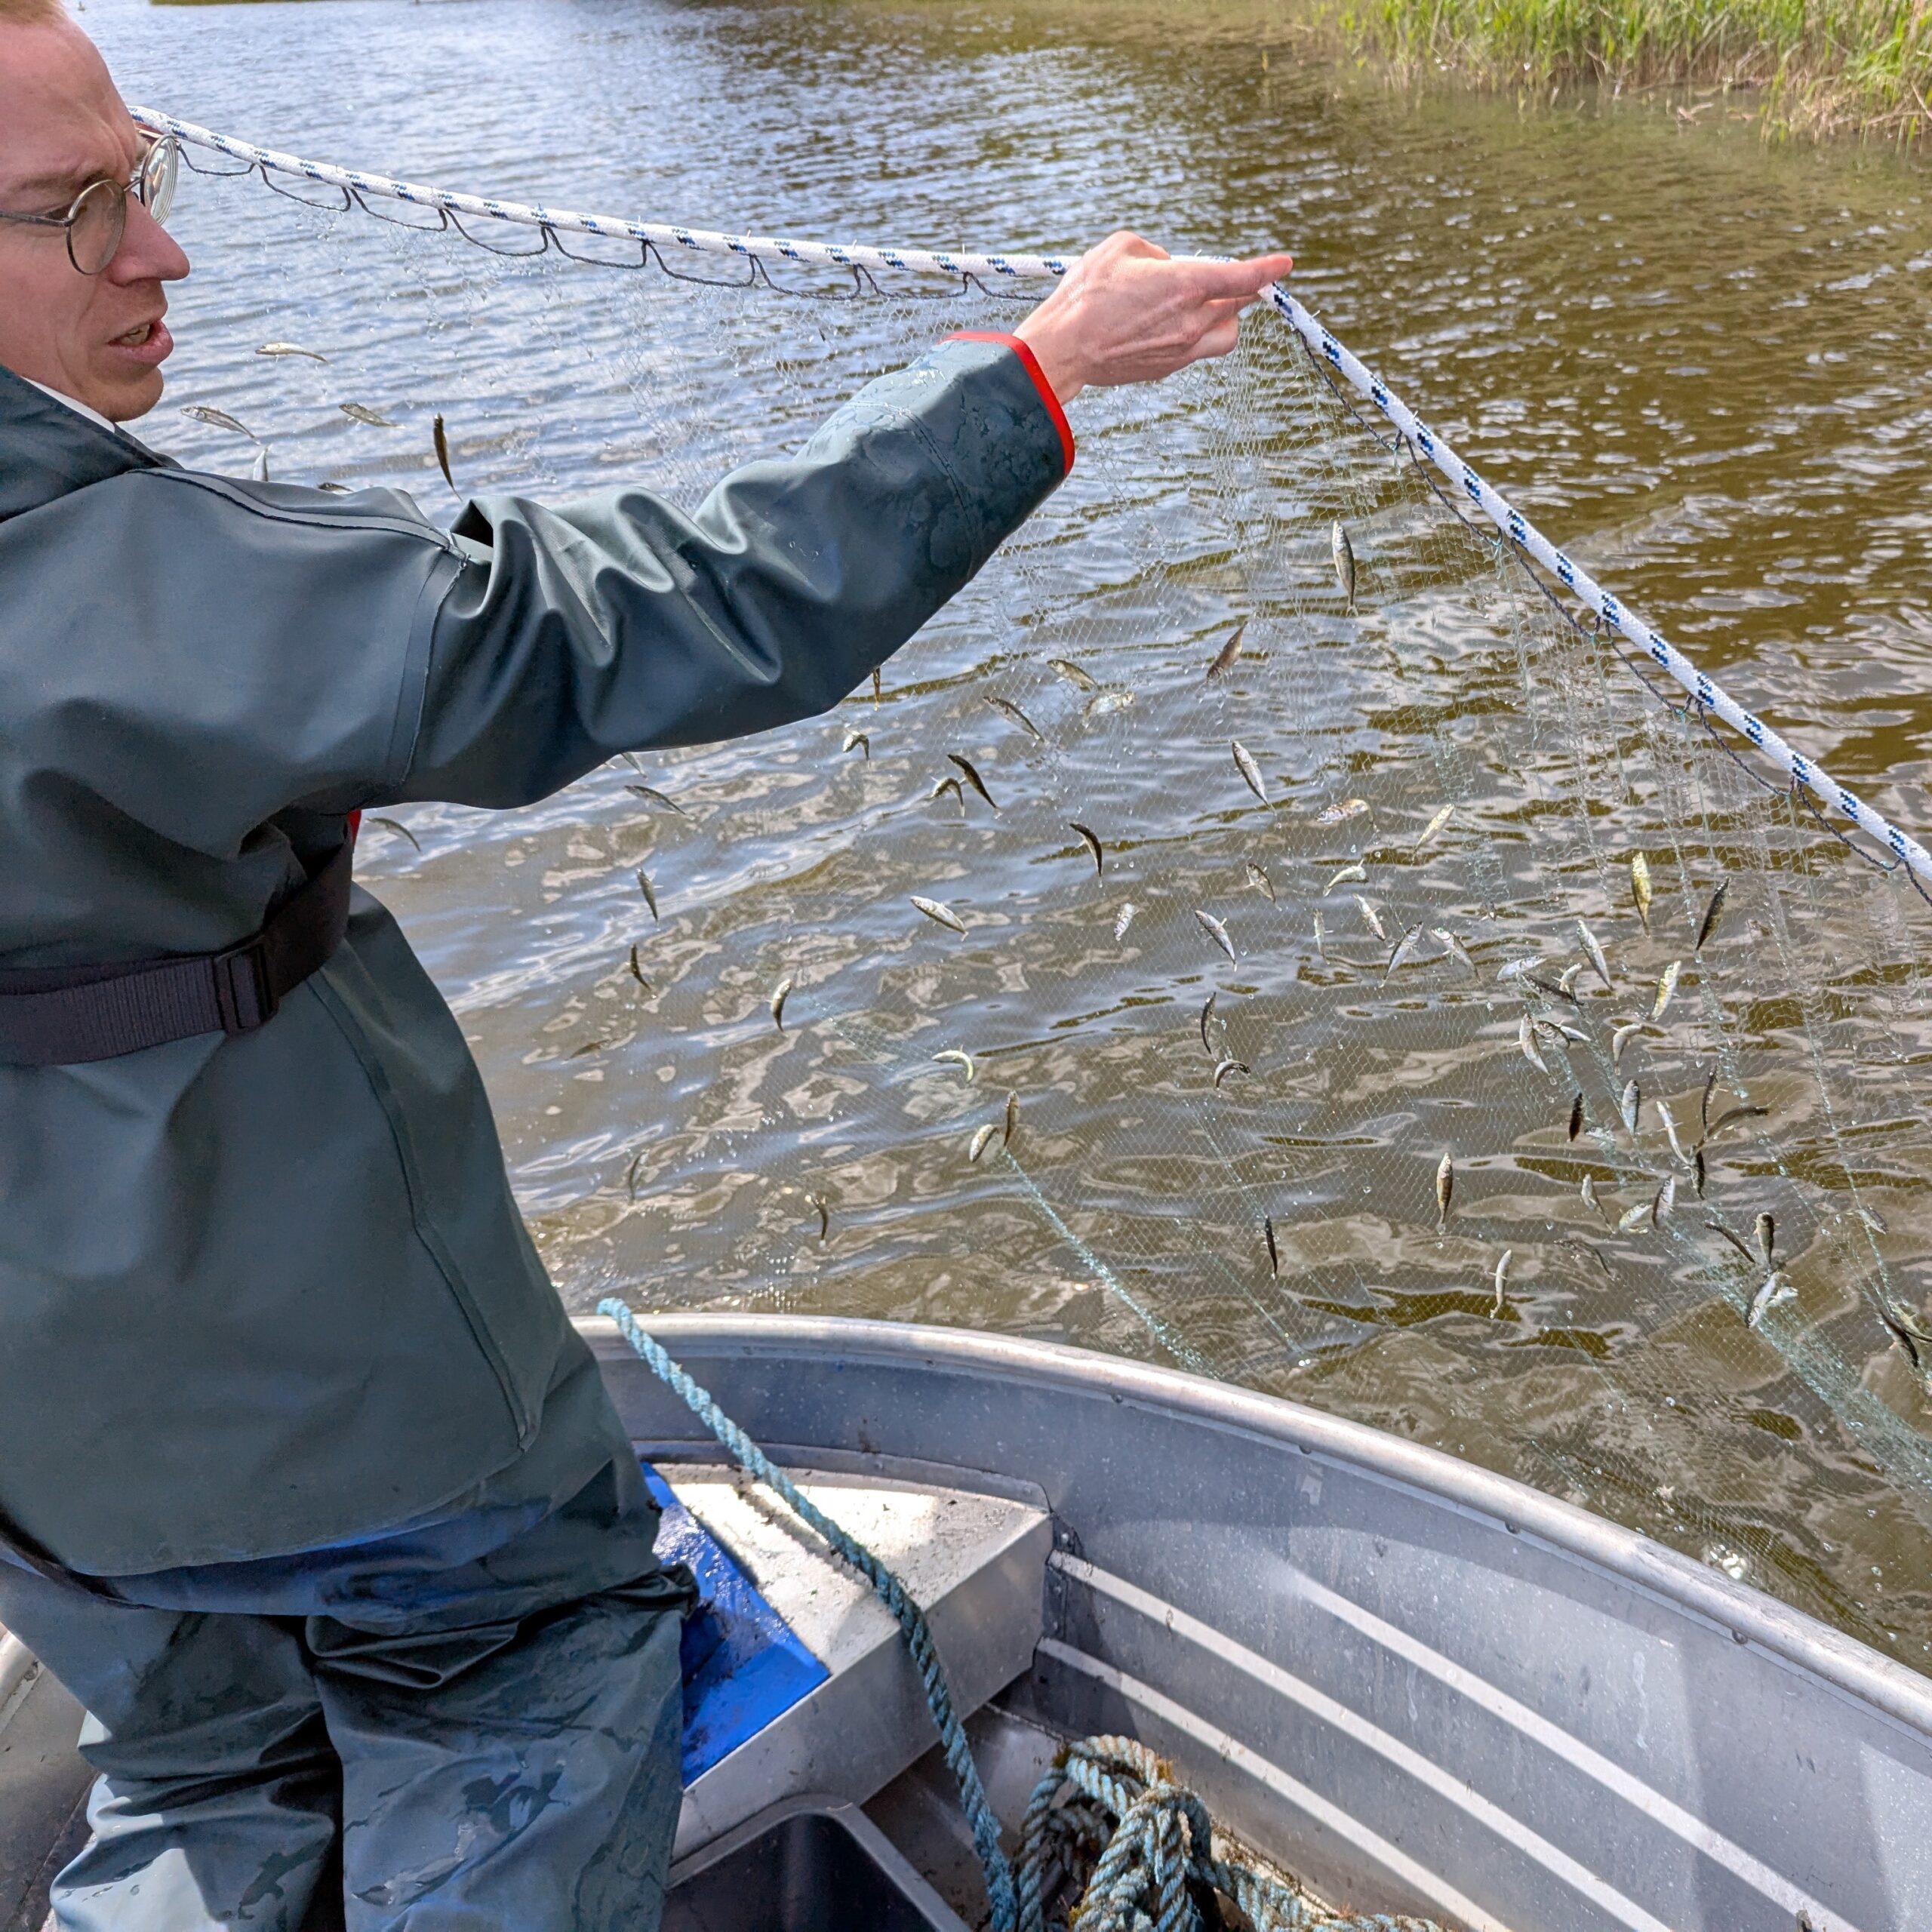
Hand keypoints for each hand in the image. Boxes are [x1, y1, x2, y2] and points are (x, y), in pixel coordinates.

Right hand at [1012, 232, 1294, 404]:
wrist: (1063, 350)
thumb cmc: (1085, 293)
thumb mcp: (1120, 248)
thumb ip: (1156, 252)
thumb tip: (1169, 267)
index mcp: (1185, 284)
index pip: (1242, 277)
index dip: (1268, 269)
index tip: (1285, 264)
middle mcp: (1191, 320)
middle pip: (1238, 305)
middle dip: (1240, 290)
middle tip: (1233, 280)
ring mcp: (1182, 349)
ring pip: (1227, 334)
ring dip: (1225, 318)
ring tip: (1203, 307)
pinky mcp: (1169, 368)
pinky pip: (1199, 350)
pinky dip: (1197, 335)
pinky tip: (1169, 325)